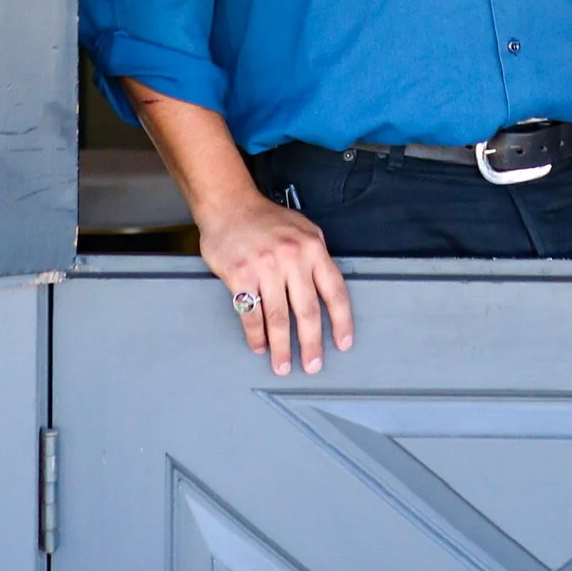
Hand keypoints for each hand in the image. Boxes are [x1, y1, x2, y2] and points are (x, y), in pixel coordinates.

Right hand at [196, 189, 353, 376]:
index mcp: (312, 248)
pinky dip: (256, 335)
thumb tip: (327, 293)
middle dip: (311, 344)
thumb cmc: (265, 219)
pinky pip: (251, 314)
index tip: (343, 343)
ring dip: (281, 347)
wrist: (229, 205)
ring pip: (278, 318)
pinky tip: (259, 345)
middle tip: (312, 365)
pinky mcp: (240, 275)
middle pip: (307, 311)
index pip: (334, 291)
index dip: (341, 321)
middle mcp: (292, 258)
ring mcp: (265, 267)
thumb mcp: (302, 230)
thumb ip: (315, 259)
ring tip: (282, 365)